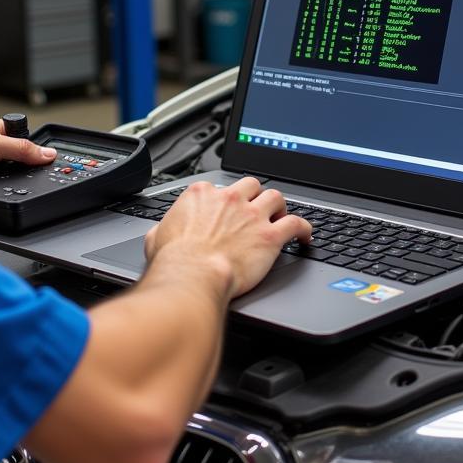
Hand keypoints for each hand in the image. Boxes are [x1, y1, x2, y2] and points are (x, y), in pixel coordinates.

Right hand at [143, 177, 311, 299]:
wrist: (192, 276)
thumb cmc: (175, 261)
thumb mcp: (157, 237)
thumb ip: (165, 228)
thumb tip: (162, 231)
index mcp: (203, 195)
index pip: (220, 186)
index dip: (226, 200)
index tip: (227, 210)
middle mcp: (230, 199)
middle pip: (251, 185)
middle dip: (256, 196)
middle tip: (257, 209)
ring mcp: (252, 215)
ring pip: (276, 197)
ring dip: (279, 207)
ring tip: (280, 216)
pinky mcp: (270, 236)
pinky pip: (296, 224)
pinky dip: (304, 228)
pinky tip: (305, 236)